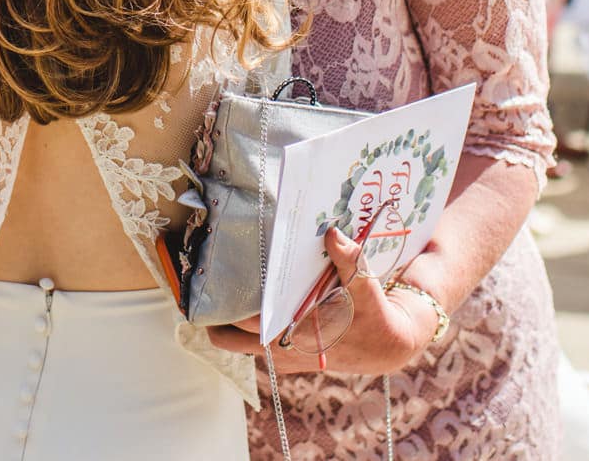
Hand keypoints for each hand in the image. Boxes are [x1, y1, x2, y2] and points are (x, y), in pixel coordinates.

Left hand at [205, 229, 438, 376]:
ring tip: (214, 293)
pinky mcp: (285, 355)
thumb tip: (332, 233)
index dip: (227, 307)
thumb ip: (349, 259)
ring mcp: (282, 355)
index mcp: (299, 333)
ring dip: (223, 324)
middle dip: (213, 316)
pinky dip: (241, 328)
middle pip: (230, 338)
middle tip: (202, 285)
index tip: (211, 282)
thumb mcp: (366, 285)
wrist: (387, 346)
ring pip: (236, 344)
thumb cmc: (373, 313)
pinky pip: (251, 345)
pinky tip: (239, 300)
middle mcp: (284, 349)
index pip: (250, 322)